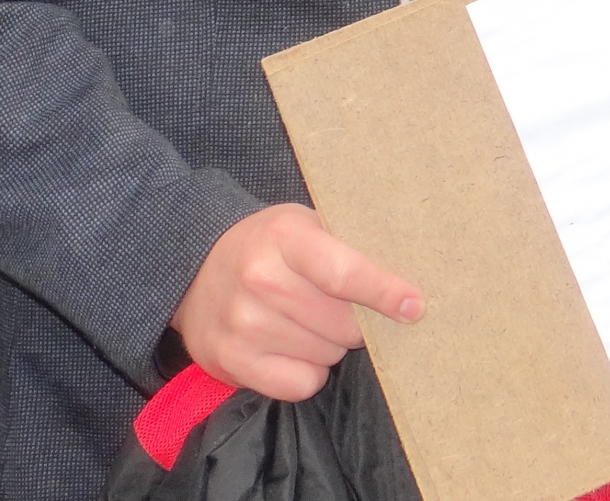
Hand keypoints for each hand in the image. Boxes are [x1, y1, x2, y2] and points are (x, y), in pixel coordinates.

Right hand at [172, 204, 422, 400]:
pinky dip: (308, 372)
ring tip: (307, 322)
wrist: (195, 267)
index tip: (414, 307)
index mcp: (285, 236)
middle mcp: (259, 278)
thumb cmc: (268, 245)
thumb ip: (348, 247)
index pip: (345, 273)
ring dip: (330, 345)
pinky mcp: (231, 360)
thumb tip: (405, 290)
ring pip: (326, 356)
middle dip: (356, 323)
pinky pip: (300, 384)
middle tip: (340, 308)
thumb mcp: (304, 225)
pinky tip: (291, 347)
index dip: (385, 293)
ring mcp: (242, 323)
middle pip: (342, 324)